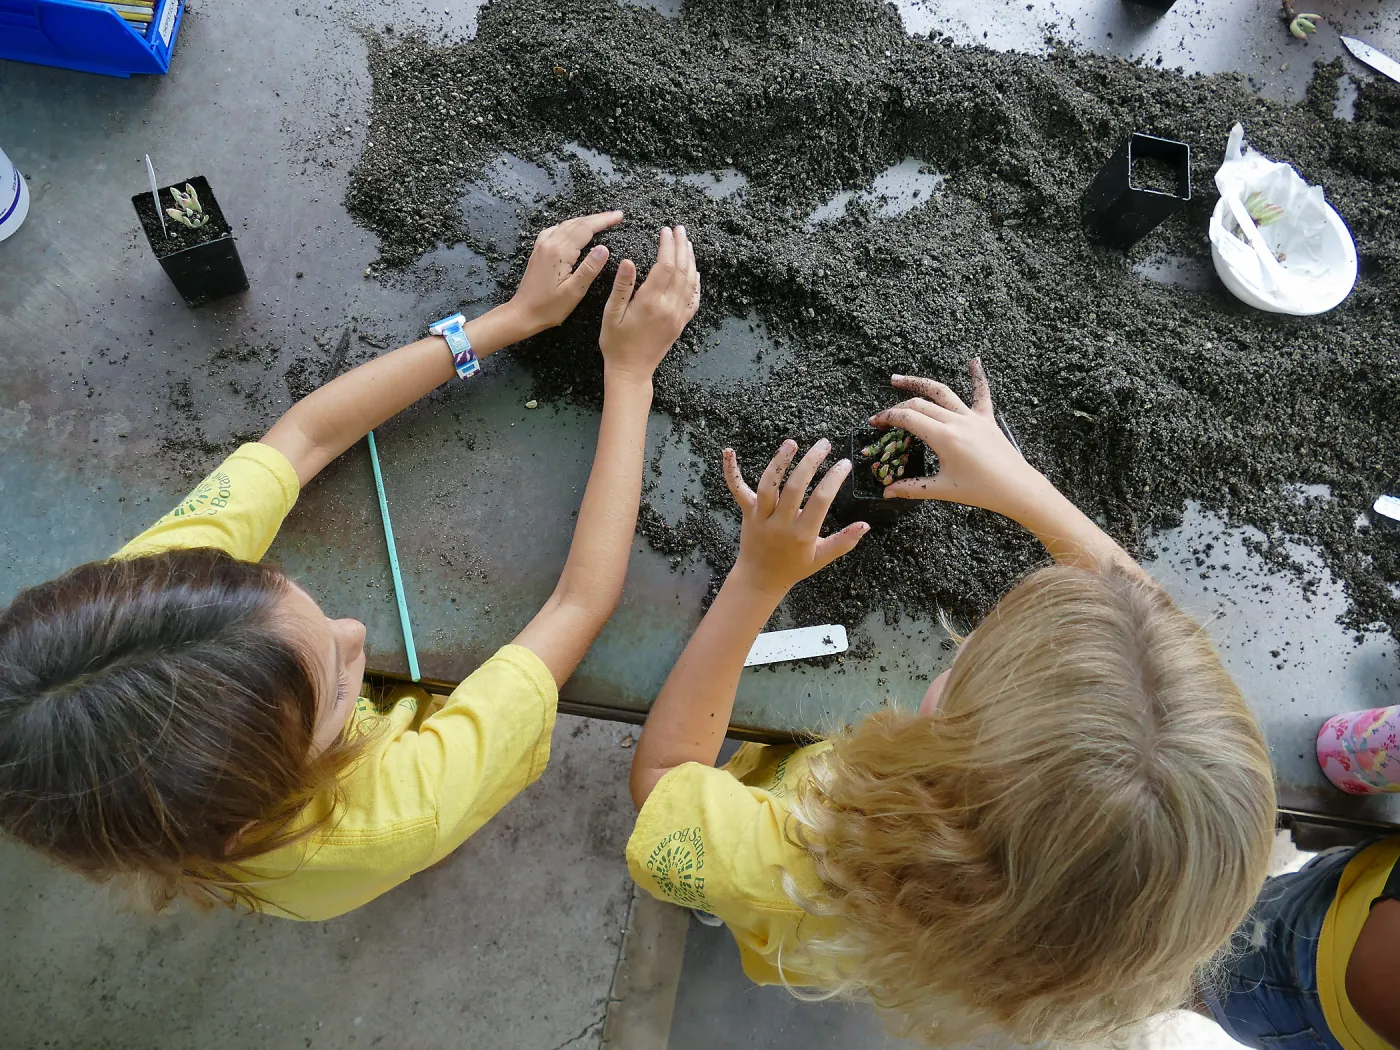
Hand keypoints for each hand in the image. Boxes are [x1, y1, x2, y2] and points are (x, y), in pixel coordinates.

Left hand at [508, 211, 624, 335]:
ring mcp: (542, 246)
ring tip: (600, 222)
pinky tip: (572, 231)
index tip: (619, 216)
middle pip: (576, 223)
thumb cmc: (549, 307)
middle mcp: (549, 244)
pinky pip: (555, 231)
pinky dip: (568, 227)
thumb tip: (604, 248)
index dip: (604, 220)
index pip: (586, 228)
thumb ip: (590, 268)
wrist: (522, 313)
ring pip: (566, 225)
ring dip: (584, 221)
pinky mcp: (538, 252)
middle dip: (597, 218)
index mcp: (560, 252)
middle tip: (615, 216)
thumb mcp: (574, 291)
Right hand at [599, 226, 700, 380]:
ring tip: (688, 243)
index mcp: (650, 302)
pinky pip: (694, 300)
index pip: (664, 265)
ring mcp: (677, 316)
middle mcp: (668, 307)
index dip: (667, 245)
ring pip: (690, 282)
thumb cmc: (616, 343)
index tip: (665, 230)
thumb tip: (628, 261)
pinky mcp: (680, 324)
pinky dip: (696, 284)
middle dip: (682, 246)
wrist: (631, 371)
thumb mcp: (611, 313)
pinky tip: (695, 273)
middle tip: (680, 229)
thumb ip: (622, 286)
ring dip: (690, 260)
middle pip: (681, 269)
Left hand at [722, 439, 867, 598]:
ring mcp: (760, 517)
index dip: (833, 479)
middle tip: (824, 443)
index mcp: (801, 534)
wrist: (759, 579)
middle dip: (810, 463)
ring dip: (778, 462)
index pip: (820, 501)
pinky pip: (737, 490)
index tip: (845, 463)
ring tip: (792, 443)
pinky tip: (728, 451)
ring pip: (767, 486)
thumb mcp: (822, 558)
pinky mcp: (746, 512)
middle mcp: (780, 523)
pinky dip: (731, 471)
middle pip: (793, 488)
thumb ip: (843, 542)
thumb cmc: (793, 567)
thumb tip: (865, 525)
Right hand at [870, 358, 1046, 518]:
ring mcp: (972, 418)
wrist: (1017, 488)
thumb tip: (887, 492)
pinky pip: (982, 393)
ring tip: (898, 380)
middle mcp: (957, 422)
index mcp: (944, 438)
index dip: (887, 417)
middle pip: (920, 404)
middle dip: (897, 407)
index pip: (908, 418)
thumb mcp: (942, 490)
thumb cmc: (980, 491)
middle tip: (884, 417)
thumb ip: (912, 489)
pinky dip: (978, 376)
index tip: (875, 423)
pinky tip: (975, 360)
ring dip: (919, 383)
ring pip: (942, 392)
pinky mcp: (987, 419)